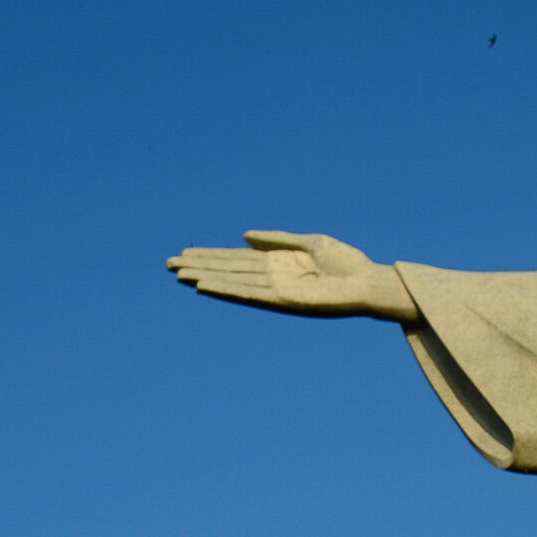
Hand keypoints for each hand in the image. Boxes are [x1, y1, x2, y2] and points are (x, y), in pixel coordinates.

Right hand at [167, 232, 419, 320]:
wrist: (369, 282)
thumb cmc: (347, 263)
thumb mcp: (309, 243)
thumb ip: (277, 240)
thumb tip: (244, 236)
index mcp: (278, 264)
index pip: (237, 260)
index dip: (211, 256)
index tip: (185, 254)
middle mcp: (273, 278)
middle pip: (229, 270)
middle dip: (200, 266)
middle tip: (167, 263)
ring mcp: (277, 290)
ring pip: (234, 282)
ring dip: (206, 278)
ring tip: (179, 274)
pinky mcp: (285, 301)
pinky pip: (251, 294)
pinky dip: (229, 290)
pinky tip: (207, 285)